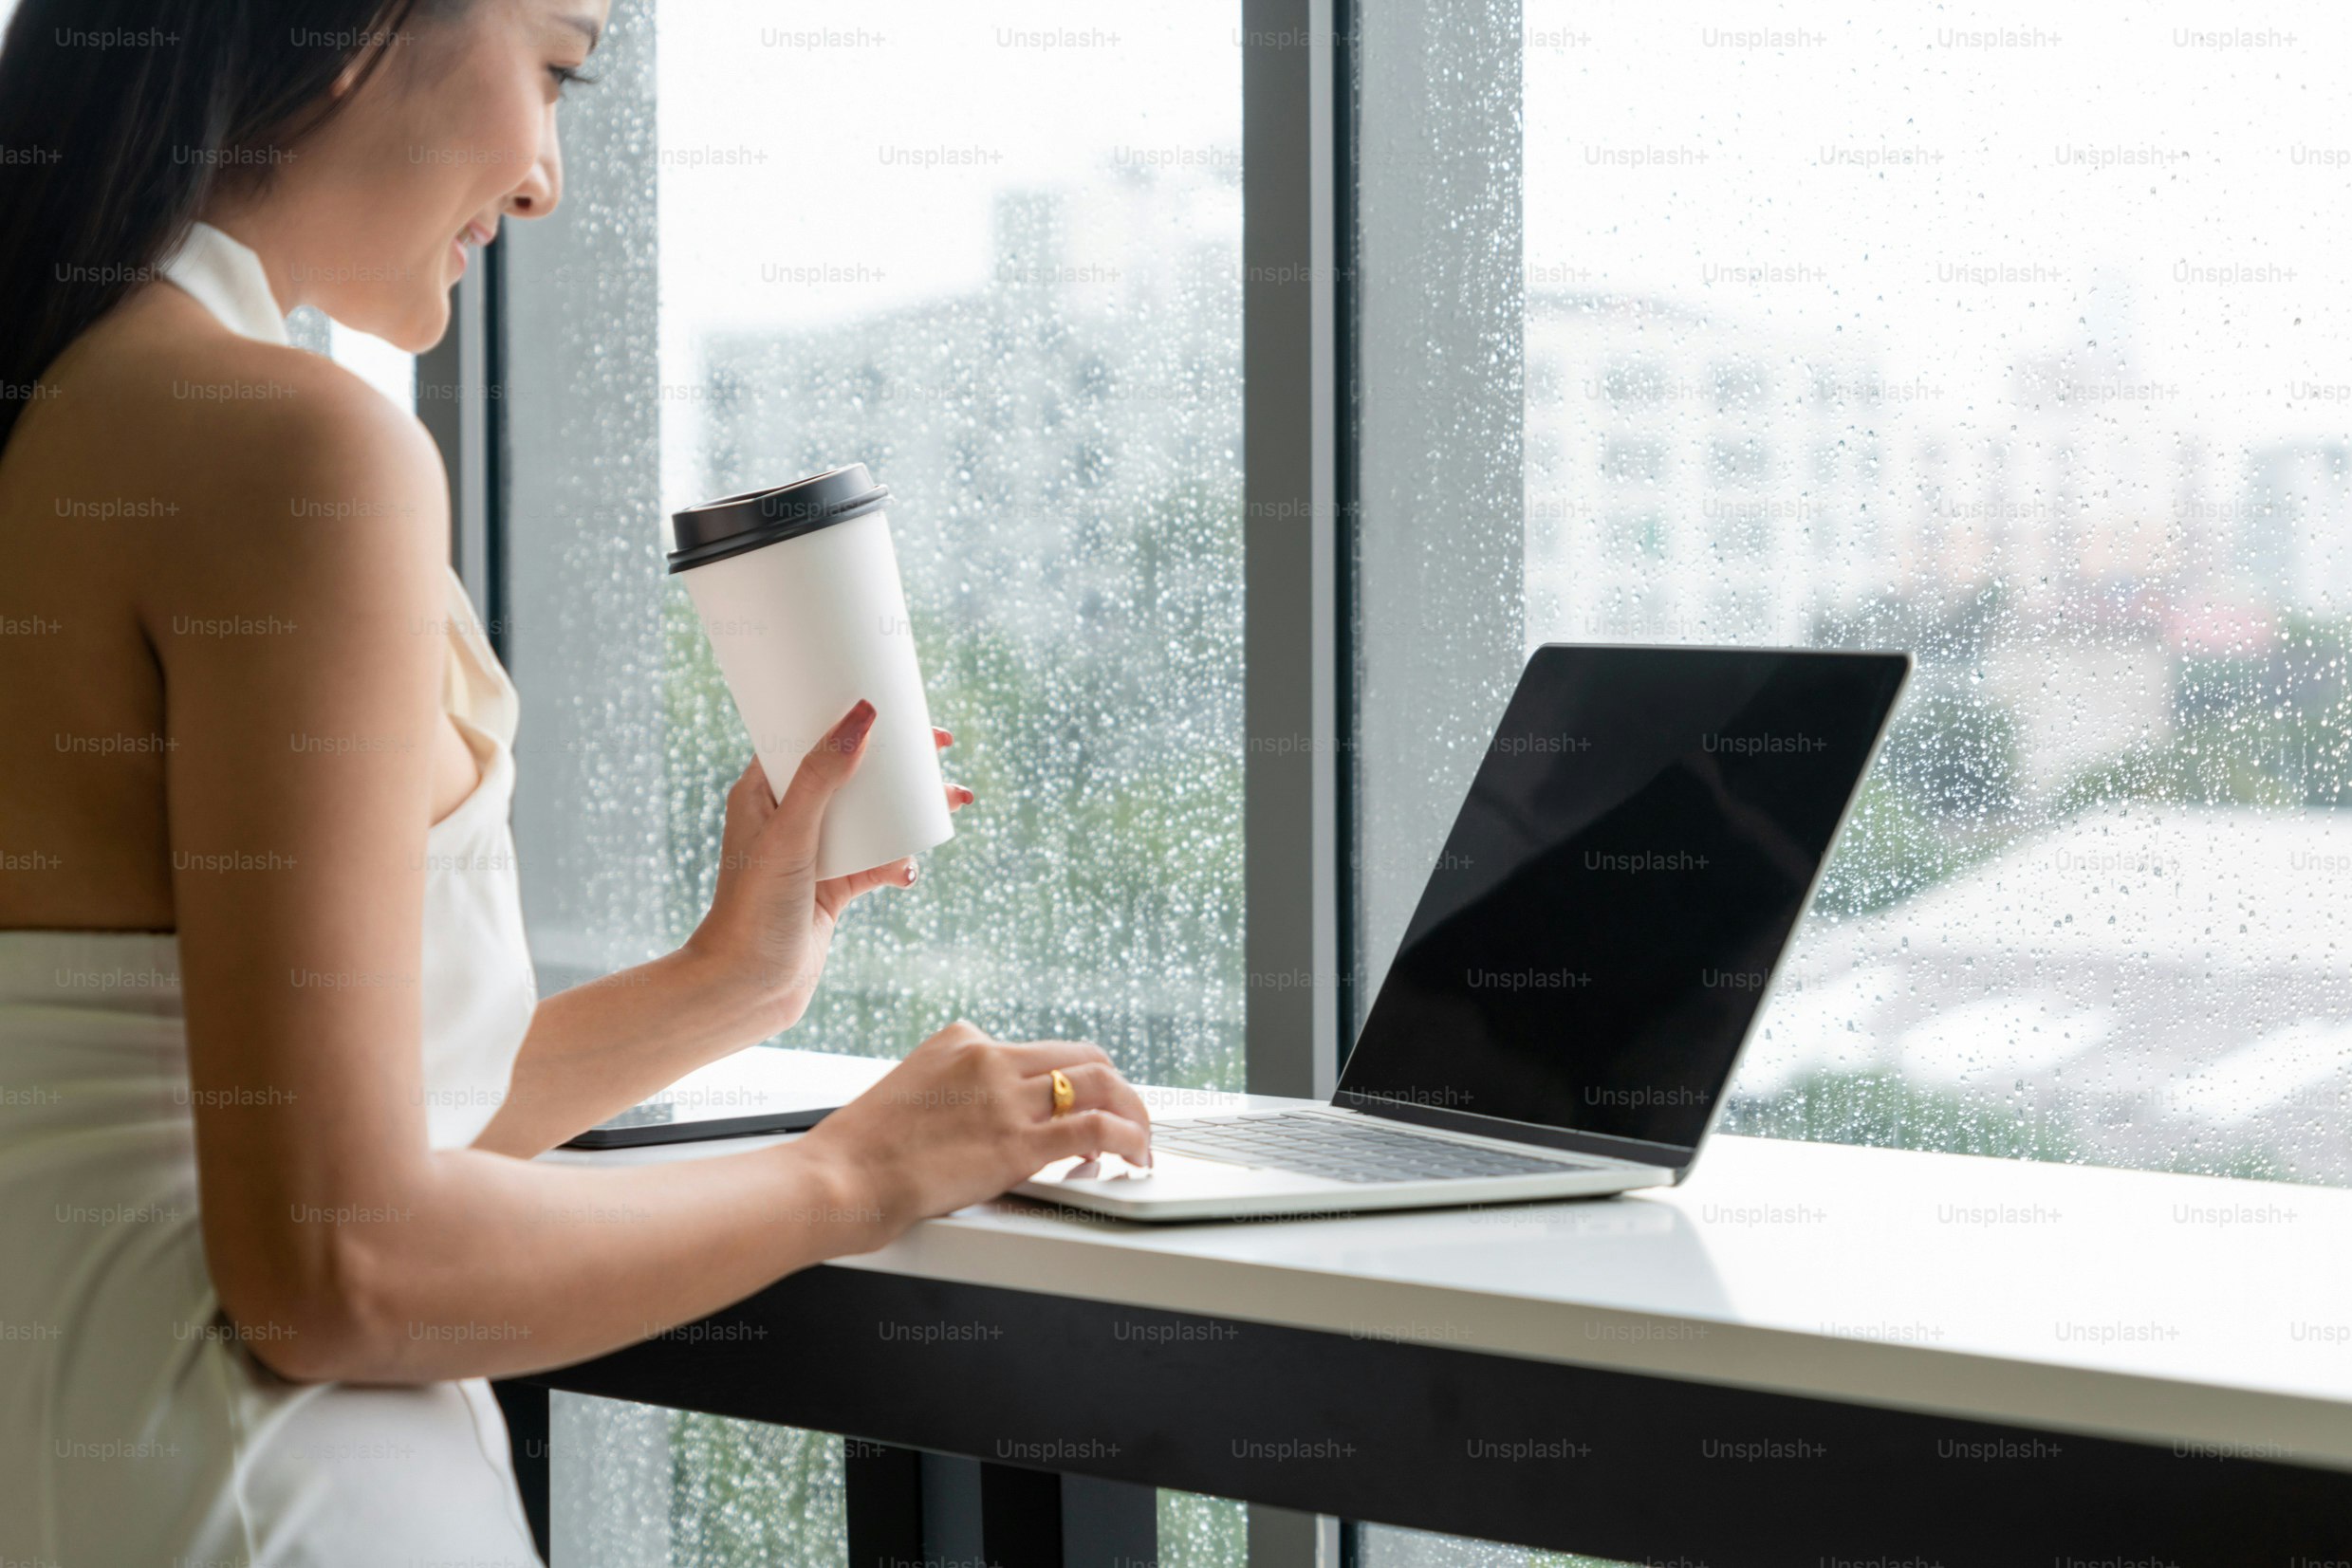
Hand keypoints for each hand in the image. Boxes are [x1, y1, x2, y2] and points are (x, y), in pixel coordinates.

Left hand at [683, 702, 974, 1036]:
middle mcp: (788, 816)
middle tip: (942, 747)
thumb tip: (862, 717)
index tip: (895, 706)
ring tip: (956, 801)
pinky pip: (877, 860)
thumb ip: (822, 775)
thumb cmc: (752, 907)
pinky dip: (898, 861)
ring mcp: (814, 851)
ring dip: (912, 808)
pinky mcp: (834, 885)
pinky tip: (907, 872)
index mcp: (762, 790)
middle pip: (852, 771)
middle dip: (899, 761)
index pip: (809, 735)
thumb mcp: (790, 833)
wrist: (749, 985)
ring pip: (873, 815)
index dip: (851, 717)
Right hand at [795, 1019, 1153, 1247]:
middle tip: (1127, 1118)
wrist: (838, 1178)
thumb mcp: (908, 1095)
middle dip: (1112, 1087)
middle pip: (1081, 1056)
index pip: (1036, 1051)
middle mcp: (989, 1059)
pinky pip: (1095, 1128)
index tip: (1075, 1107)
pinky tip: (1134, 1155)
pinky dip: (1127, 1138)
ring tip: (1141, 1140)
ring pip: (1100, 1083)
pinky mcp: (1017, 1143)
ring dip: (1133, 1110)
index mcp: (960, 1042)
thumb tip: (974, 1124)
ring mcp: (1006, 1099)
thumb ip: (950, 1097)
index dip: (1066, 1081)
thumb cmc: (858, 1153)